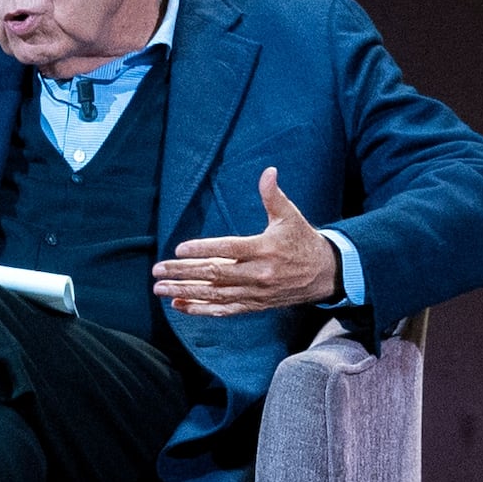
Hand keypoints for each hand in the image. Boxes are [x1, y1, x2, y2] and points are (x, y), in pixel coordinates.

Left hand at [157, 168, 344, 317]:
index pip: (228, 250)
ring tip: (160, 288)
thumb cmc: (303, 240)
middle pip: (215, 275)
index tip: (179, 249)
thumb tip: (268, 171)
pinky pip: (224, 310)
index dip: (204, 250)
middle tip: (158, 270)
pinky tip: (179, 304)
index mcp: (265, 249)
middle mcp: (258, 274)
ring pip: (215, 295)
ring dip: (185, 292)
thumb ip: (273, 195)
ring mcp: (255, 293)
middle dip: (183, 273)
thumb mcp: (290, 215)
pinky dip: (200, 309)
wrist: (324, 274)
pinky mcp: (254, 305)